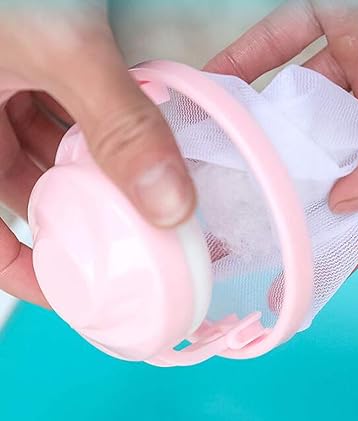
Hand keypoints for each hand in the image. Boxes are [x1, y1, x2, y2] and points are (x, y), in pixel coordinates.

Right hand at [0, 1, 194, 305]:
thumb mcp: (55, 47)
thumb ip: (116, 124)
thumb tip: (170, 203)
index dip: (27, 273)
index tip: (80, 290)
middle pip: (28, 191)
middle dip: (79, 212)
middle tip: (131, 234)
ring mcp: (2, 88)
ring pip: (47, 150)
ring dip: (94, 167)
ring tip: (141, 184)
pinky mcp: (25, 64)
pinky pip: (57, 112)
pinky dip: (90, 127)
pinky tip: (126, 132)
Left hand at [205, 0, 357, 261]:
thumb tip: (345, 201)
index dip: (336, 235)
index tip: (296, 267)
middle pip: (319, 152)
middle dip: (282, 180)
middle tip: (239, 211)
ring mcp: (356, 60)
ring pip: (293, 99)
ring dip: (256, 122)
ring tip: (216, 152)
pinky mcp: (337, 12)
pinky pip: (280, 37)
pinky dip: (244, 60)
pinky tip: (215, 85)